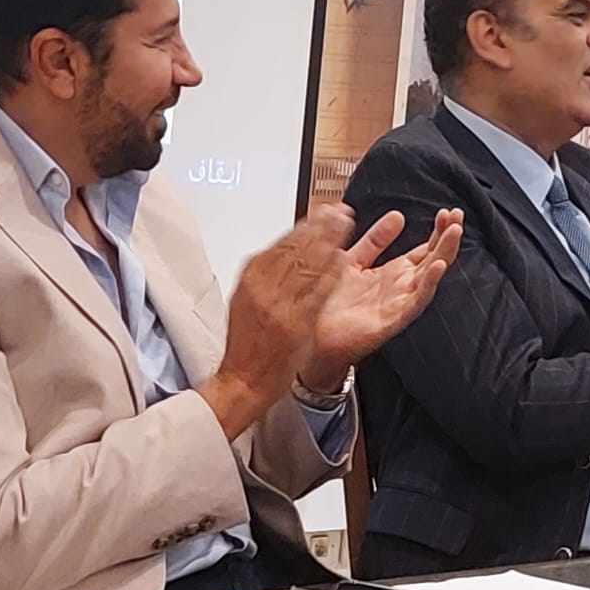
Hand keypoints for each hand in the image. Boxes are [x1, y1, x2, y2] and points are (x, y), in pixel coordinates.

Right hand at [198, 204, 356, 439]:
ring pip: (307, 264)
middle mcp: (264, 288)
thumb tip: (287, 248)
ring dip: (328, 241)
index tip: (320, 211)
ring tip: (345, 224)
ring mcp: (280, 305)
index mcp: (251, 279)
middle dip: (319, 226)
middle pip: (295, 248)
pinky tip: (343, 260)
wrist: (243, 379)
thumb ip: (267, 275)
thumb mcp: (250, 300)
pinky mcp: (296, 323)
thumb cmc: (248, 344)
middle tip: (338, 211)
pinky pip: (316, 293)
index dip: (304, 225)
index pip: (281, 244)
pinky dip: (329, 274)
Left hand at [298, 207, 464, 389]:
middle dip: (447, 237)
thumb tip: (397, 216)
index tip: (447, 212)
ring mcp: (400, 302)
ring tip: (455, 232)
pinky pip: (416, 300)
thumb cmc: (333, 305)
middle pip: (434, 258)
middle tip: (457, 215)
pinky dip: (429, 283)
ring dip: (444, 253)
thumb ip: (375, 240)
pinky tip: (437, 266)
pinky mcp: (394, 318)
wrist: (315, 337)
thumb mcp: (354, 260)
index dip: (438, 230)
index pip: (425, 248)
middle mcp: (402, 287)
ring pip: (431, 275)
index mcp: (394, 273)